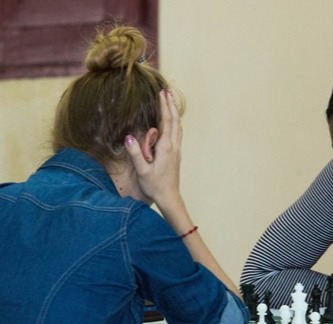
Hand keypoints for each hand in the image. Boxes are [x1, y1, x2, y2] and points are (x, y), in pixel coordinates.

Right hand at [125, 89, 182, 208]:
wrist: (169, 197)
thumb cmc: (154, 186)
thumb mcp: (142, 171)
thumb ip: (136, 154)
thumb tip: (129, 136)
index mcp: (166, 147)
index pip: (166, 122)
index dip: (164, 106)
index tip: (162, 93)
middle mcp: (173, 146)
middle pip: (174, 121)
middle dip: (170, 105)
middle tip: (166, 91)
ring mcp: (176, 150)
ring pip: (178, 127)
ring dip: (174, 113)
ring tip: (170, 102)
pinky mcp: (176, 155)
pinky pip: (177, 134)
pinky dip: (175, 123)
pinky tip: (172, 122)